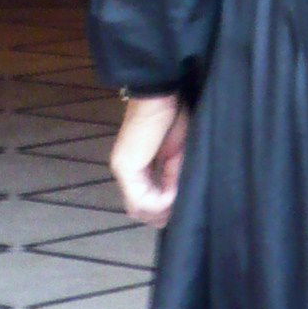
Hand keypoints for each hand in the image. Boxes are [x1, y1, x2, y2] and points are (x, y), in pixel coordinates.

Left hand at [110, 93, 188, 228]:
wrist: (161, 94)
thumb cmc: (172, 117)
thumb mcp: (178, 155)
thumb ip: (172, 180)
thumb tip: (174, 205)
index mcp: (138, 168)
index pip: (146, 201)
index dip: (165, 210)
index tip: (184, 206)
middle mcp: (126, 172)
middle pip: (140, 210)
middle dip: (163, 214)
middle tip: (183, 209)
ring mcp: (123, 171)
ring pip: (140, 209)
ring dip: (163, 209)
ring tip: (180, 198)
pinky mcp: (126, 168)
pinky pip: (142, 199)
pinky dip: (161, 201)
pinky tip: (174, 192)